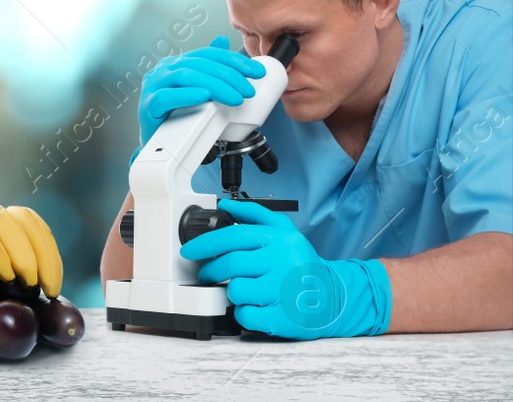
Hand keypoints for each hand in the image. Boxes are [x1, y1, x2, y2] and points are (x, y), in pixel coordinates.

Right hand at [137, 35, 265, 146]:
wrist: (156, 141)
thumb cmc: (176, 115)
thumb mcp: (195, 87)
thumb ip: (207, 67)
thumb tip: (222, 41)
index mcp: (175, 63)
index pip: (207, 54)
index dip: (234, 61)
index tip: (256, 71)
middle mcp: (163, 70)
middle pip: (199, 64)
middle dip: (229, 76)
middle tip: (248, 90)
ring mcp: (153, 86)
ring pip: (185, 77)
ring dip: (215, 86)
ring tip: (235, 98)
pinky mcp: (148, 106)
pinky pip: (166, 97)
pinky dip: (187, 95)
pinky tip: (204, 96)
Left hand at [180, 199, 391, 339]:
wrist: (335, 297)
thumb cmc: (302, 265)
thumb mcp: (286, 233)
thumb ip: (255, 215)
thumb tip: (226, 206)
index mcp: (281, 241)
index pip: (234, 236)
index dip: (205, 243)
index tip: (188, 251)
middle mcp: (284, 262)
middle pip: (230, 264)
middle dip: (211, 271)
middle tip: (208, 274)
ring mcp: (285, 291)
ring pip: (236, 290)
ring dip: (233, 292)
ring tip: (246, 290)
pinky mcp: (284, 317)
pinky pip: (246, 315)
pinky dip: (243, 313)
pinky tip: (255, 307)